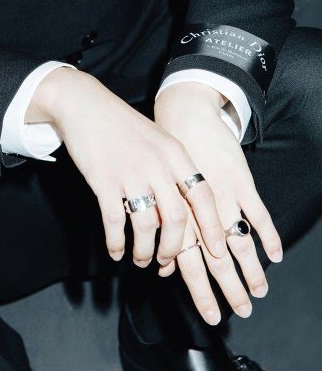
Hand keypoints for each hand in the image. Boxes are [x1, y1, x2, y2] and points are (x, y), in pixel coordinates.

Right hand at [31, 69, 228, 268]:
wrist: (85, 104)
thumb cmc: (123, 126)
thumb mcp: (157, 141)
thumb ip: (171, 171)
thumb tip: (180, 214)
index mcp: (174, 153)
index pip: (203, 195)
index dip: (212, 226)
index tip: (217, 250)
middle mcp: (156, 164)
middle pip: (176, 218)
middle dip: (174, 248)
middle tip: (167, 262)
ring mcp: (129, 172)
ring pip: (146, 226)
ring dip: (144, 251)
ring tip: (141, 259)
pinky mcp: (103, 179)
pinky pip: (114, 221)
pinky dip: (116, 242)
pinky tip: (116, 251)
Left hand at [154, 82, 283, 323]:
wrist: (180, 116)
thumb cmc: (164, 157)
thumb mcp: (158, 194)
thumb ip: (163, 233)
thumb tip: (162, 270)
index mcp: (178, 216)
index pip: (189, 264)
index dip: (201, 291)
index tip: (211, 316)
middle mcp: (199, 211)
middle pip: (217, 260)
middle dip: (229, 289)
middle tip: (242, 312)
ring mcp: (222, 196)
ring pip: (239, 242)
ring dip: (250, 269)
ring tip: (259, 291)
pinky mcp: (239, 181)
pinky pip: (257, 213)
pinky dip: (267, 235)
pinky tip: (275, 254)